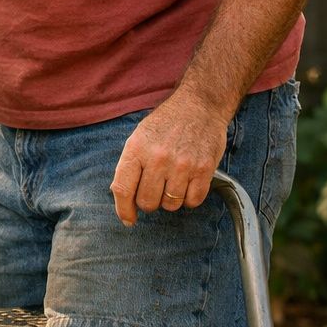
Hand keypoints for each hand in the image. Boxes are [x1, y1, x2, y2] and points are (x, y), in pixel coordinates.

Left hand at [109, 90, 229, 225]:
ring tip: (172, 182)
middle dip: (149, 202)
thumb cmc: (166, 124)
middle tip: (154, 190)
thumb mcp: (139, 137)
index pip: (123, 189)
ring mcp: (182, 165)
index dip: (123, 209)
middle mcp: (158, 158)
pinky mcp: (204, 170)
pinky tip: (187, 183)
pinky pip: (193, 201)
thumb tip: (124, 198)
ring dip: (170, 200)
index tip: (127, 219)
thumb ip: (130, 166)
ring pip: (170, 205)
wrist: (198, 106)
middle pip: (147, 202)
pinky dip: (189, 198)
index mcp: (136, 149)